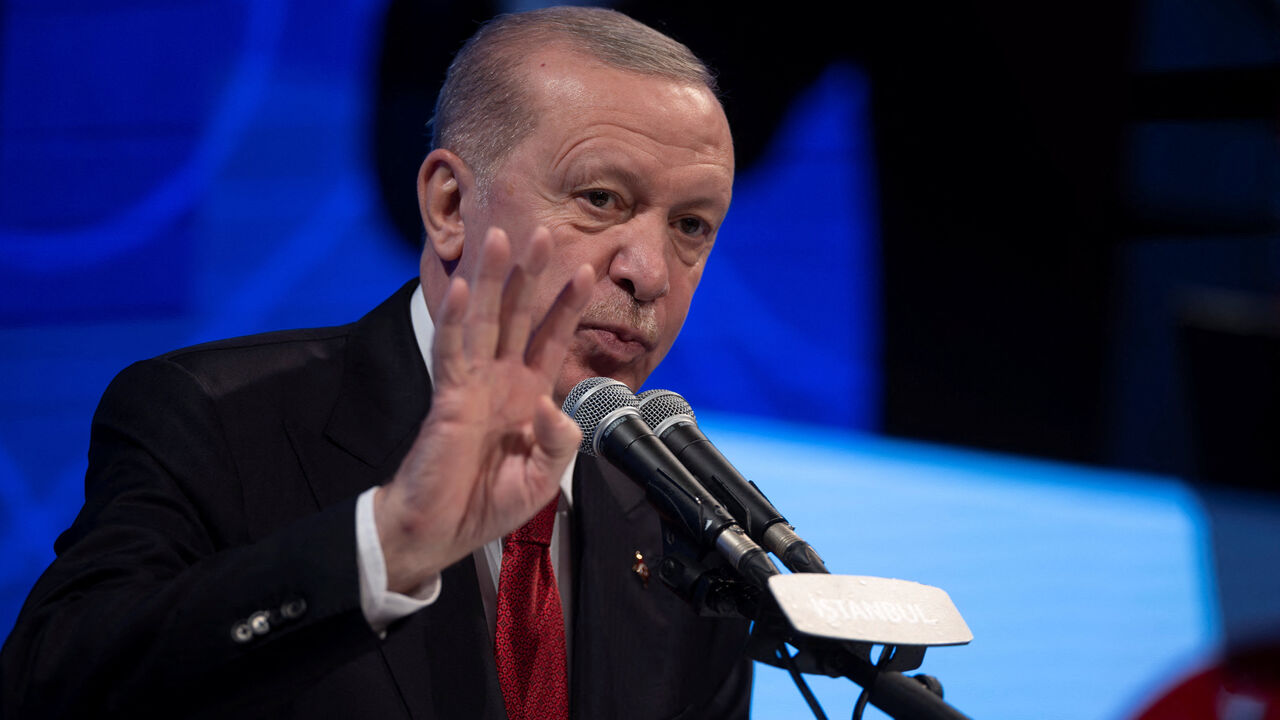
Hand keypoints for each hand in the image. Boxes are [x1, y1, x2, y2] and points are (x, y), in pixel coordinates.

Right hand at [375, 226, 592, 592]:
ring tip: (500, 238)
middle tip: (545, 231)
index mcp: (527, 394)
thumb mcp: (543, 477)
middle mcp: (500, 380)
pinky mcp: (448, 398)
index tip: (588, 270)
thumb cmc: (487, 503)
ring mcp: (472, 385)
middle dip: (531, 274)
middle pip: (518, 315)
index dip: (568, 305)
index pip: (551, 339)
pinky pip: (452, 351)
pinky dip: (457, 318)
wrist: (441, 531)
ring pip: (483, 320)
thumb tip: (552, 405)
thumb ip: (559, 442)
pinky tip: (464, 288)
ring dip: (492, 279)